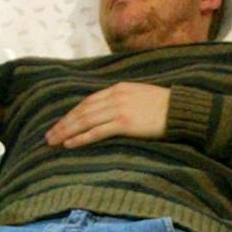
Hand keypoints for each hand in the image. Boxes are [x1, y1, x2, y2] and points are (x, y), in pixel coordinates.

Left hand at [45, 83, 173, 148]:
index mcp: (119, 88)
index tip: (60, 123)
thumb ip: (123, 100)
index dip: (71, 113)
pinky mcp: (124, 123)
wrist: (182, 110)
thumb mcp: (140, 96)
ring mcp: (119, 109)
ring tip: (54, 141)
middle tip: (49, 135)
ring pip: (85, 120)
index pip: (88, 101)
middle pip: (82, 110)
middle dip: (64, 123)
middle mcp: (115, 96)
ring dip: (67, 131)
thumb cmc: (164, 106)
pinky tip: (70, 144)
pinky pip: (97, 131)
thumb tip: (108, 112)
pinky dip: (81, 138)